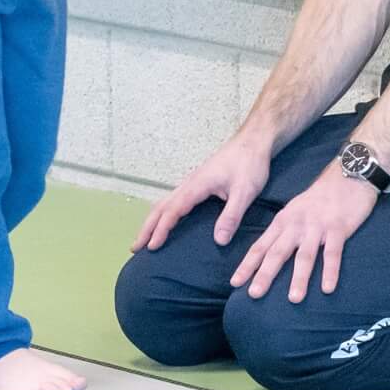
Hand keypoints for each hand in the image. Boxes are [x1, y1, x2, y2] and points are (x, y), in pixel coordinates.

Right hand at [133, 136, 272, 253]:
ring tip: (144, 238)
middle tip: (135, 247)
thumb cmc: (250, 164)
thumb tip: (218, 241)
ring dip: (152, 220)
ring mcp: (192, 182)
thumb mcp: (245, 192)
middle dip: (147, 227)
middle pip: (161, 207)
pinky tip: (166, 221)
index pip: (173, 210)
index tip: (152, 246)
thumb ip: (231, 216)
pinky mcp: (198, 183)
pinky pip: (173, 200)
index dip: (162, 229)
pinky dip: (163, 213)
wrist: (253, 141)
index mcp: (197, 186)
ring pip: (165, 202)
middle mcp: (189, 183)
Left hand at [229, 170, 379, 302]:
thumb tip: (268, 256)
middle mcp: (296, 225)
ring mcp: (317, 227)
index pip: (261, 246)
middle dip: (265, 274)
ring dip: (299, 278)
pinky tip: (327, 288)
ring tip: (293, 300)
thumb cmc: (320, 199)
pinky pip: (333, 253)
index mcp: (283, 221)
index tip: (235, 283)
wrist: (347, 175)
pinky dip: (330, 271)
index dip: (247, 265)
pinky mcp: (338, 228)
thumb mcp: (295, 211)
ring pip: (305, 255)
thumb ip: (283, 232)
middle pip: (277, 252)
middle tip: (254, 294)